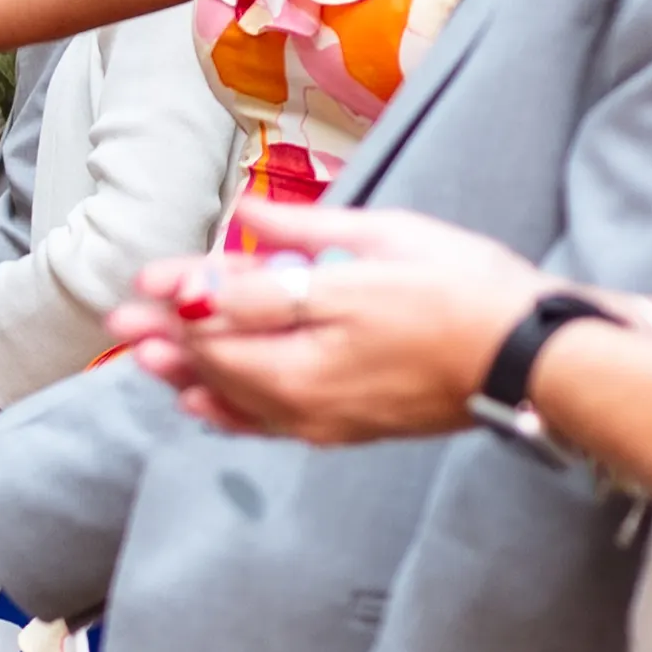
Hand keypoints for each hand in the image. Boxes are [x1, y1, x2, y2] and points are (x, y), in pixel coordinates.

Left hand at [121, 201, 556, 445]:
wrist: (532, 358)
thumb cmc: (468, 287)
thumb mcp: (386, 240)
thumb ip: (306, 236)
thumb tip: (246, 219)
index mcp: (317, 330)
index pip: (227, 309)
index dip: (183, 290)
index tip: (146, 278)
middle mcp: (308, 384)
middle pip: (219, 356)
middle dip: (166, 336)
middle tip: (119, 322)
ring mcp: (325, 416)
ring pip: (234, 396)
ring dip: (183, 375)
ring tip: (142, 359)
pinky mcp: (345, 433)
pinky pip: (267, 427)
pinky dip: (226, 415)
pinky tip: (198, 407)